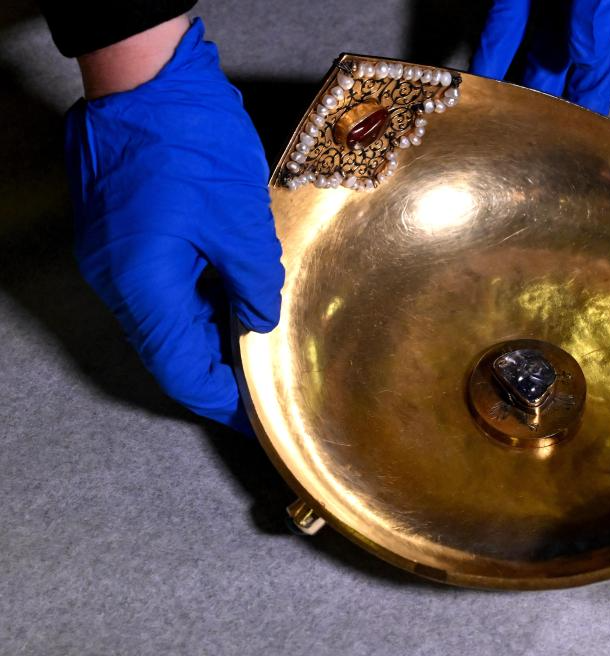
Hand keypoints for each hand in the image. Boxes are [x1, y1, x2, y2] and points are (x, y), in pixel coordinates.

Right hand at [65, 17, 283, 433]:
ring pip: (163, 320)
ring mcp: (112, 259)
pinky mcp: (119, 237)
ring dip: (207, 336)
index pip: (181, 369)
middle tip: (263, 383)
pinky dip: (195, 303)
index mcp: (144, 284)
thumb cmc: (192, 143)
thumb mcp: (240, 220)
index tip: (257, 415)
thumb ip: (253, 281)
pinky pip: (158, 289)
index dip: (221, 399)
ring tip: (256, 345)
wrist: (145, 80)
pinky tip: (232, 300)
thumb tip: (260, 320)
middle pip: (168, 350)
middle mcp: (118, 281)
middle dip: (218, 372)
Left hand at [470, 0, 609, 145]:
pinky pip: (505, 29)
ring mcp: (556, 5)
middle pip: (589, 79)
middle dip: (577, 123)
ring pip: (544, 62)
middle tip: (564, 165)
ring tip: (518, 140)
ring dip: (531, 100)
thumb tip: (586, 57)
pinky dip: (494, 57)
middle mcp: (598, 15)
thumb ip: (600, 11)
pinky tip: (485, 84)